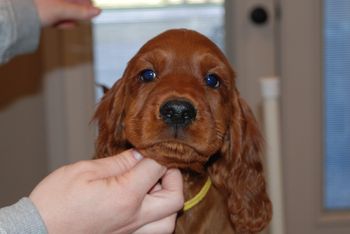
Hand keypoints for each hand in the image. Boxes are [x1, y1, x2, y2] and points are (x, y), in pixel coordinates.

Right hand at [29, 150, 183, 233]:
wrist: (36, 233)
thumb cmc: (55, 203)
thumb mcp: (84, 171)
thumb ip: (118, 162)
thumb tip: (140, 154)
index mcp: (125, 196)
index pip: (158, 168)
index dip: (160, 152)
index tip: (153, 147)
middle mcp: (133, 218)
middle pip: (174, 199)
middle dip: (172, 178)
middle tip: (158, 167)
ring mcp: (130, 233)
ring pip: (169, 222)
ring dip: (168, 201)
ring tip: (152, 187)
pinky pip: (153, 232)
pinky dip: (157, 218)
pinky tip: (143, 205)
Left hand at [33, 0, 100, 26]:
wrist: (17, 17)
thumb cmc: (35, 8)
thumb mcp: (62, 10)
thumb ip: (80, 11)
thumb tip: (97, 12)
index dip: (86, 2)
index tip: (92, 8)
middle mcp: (53, 0)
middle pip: (70, 2)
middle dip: (78, 9)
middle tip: (86, 16)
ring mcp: (48, 4)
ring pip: (63, 8)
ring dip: (71, 15)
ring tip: (76, 22)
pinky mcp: (42, 12)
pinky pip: (56, 13)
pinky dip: (63, 19)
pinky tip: (68, 24)